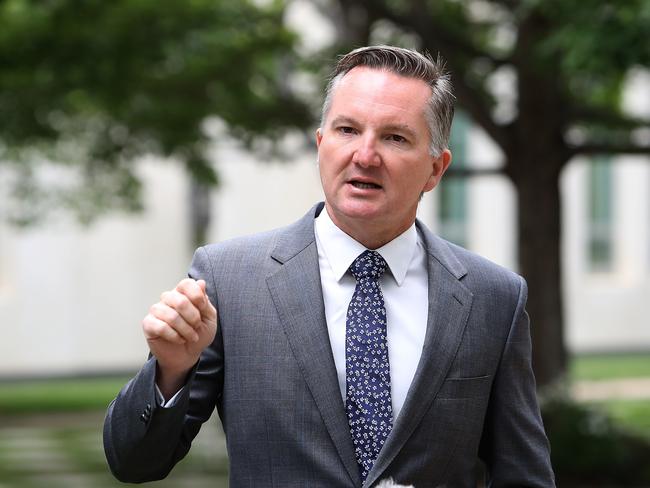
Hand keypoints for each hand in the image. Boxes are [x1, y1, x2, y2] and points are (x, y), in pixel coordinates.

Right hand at [142, 278, 216, 397]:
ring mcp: (156, 310)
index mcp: (183, 293)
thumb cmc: (198, 333)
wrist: (188, 355)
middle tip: (197, 327)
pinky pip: (161, 327)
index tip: (203, 309)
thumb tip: (201, 282)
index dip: (197, 296)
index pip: (186, 283)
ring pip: (171, 316)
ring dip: (186, 330)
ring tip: (190, 336)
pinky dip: (175, 336)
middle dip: (193, 318)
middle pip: (180, 301)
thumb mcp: (209, 318)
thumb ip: (205, 301)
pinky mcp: (148, 324)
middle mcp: (168, 298)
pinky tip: (179, 339)